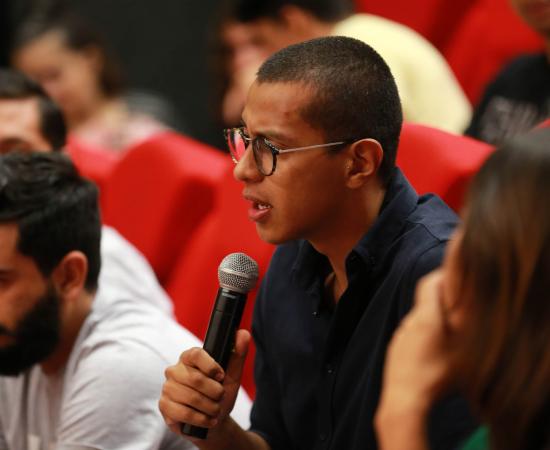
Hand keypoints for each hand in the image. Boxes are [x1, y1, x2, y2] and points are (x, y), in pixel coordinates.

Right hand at [159, 329, 250, 441]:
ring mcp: (168, 388)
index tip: (221, 376)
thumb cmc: (220, 394)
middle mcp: (175, 370)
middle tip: (221, 397)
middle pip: (195, 379)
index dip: (210, 366)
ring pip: (191, 398)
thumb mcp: (233, 375)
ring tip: (216, 410)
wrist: (213, 420)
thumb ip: (237, 354)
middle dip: (215, 392)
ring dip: (211, 407)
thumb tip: (243, 333)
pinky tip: (208, 420)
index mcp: (189, 357)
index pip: (195, 354)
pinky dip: (202, 419)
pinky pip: (184, 413)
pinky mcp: (164, 406)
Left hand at [377, 270, 457, 420]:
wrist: (403, 399)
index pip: (429, 282)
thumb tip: (468, 307)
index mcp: (425, 316)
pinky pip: (412, 336)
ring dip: (433, 322)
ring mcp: (400, 336)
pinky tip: (433, 355)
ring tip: (449, 337)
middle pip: (425, 302)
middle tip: (460, 311)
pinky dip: (424, 337)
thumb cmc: (435, 375)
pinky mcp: (395, 350)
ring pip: (419, 320)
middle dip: (442, 302)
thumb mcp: (461, 350)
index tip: (456, 278)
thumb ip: (465, 324)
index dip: (442, 276)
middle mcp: (409, 321)